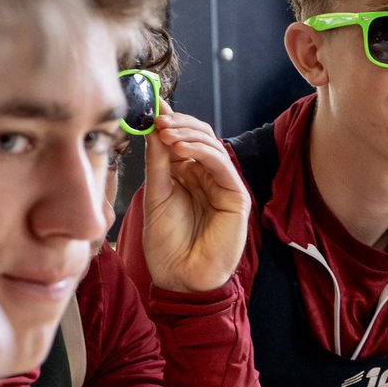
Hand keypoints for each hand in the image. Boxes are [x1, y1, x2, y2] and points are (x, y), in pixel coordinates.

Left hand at [141, 105, 250, 292]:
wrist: (181, 277)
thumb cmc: (167, 244)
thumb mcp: (155, 195)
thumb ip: (158, 163)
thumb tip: (153, 128)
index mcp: (189, 176)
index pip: (184, 139)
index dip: (170, 122)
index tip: (151, 109)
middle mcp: (208, 176)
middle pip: (201, 136)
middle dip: (180, 124)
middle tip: (158, 119)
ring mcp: (224, 184)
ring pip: (212, 145)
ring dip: (188, 134)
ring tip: (165, 132)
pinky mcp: (236, 195)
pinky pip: (221, 164)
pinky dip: (202, 151)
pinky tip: (182, 147)